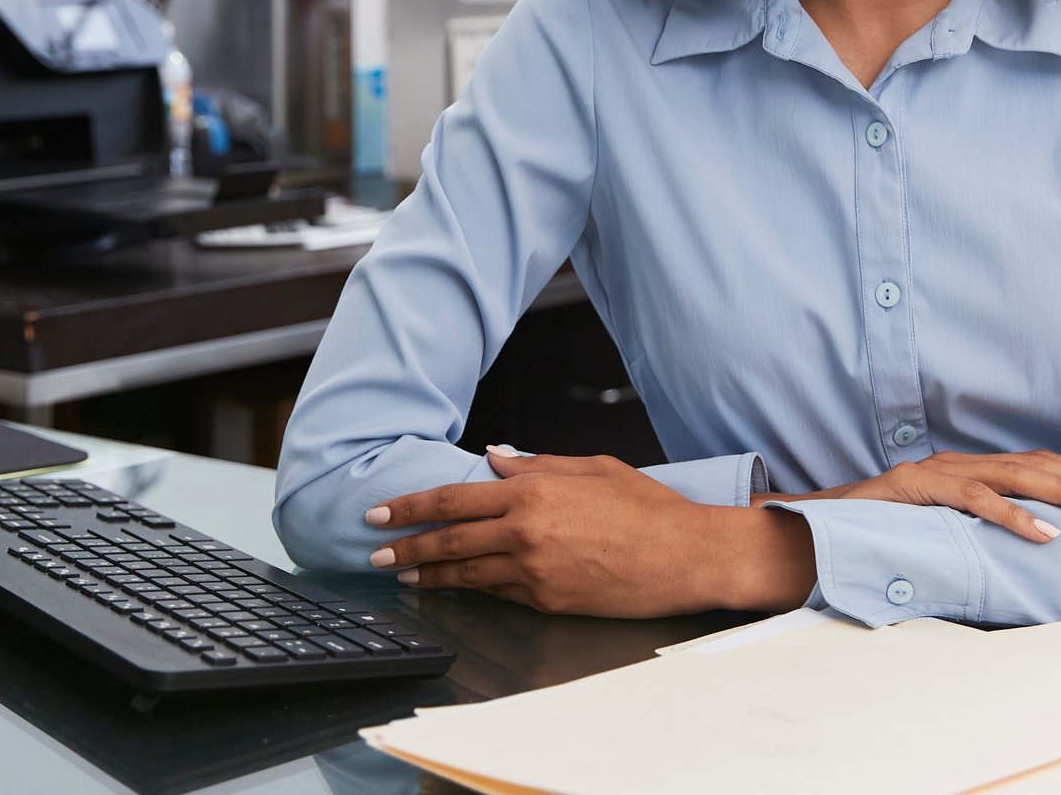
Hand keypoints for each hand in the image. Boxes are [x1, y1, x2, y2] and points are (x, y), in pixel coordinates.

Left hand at [362, 448, 808, 616]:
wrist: (686, 555)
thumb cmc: (648, 508)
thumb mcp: (593, 468)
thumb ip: (537, 464)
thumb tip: (494, 457)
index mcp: (534, 491)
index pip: (453, 500)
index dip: (410, 507)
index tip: (380, 512)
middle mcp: (527, 531)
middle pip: (447, 541)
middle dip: (404, 546)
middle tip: (374, 552)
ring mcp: (535, 571)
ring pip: (465, 574)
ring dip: (428, 576)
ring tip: (403, 575)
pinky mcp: (548, 602)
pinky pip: (500, 595)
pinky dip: (474, 590)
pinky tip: (456, 588)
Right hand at [760, 451, 1060, 545]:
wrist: (808, 533)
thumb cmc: (874, 539)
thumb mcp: (936, 534)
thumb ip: (973, 532)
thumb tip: (1028, 551)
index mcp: (966, 472)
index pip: (1036, 467)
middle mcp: (956, 464)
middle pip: (1036, 464)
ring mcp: (936, 472)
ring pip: (1013, 475)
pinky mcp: (915, 487)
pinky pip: (973, 499)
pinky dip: (1013, 516)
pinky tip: (1046, 532)